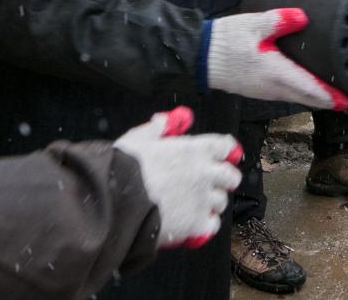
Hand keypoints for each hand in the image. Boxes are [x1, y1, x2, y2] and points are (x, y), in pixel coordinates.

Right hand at [113, 107, 243, 249]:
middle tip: (213, 184)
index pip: (225, 146)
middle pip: (231, 176)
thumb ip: (155, 129)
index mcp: (194, 150)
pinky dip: (205, 226)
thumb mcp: (137, 140)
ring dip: (212, 204)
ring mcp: (203, 200)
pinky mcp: (197, 224)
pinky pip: (212, 226)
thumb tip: (163, 121)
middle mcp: (205, 173)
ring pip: (221, 202)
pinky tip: (193, 225)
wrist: (116, 203)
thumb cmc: (124, 169)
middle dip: (224, 180)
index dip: (225, 151)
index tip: (225, 155)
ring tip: (195, 206)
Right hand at [203, 8, 347, 111]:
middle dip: (336, 102)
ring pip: (302, 99)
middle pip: (312, 100)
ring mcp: (268, 91)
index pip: (314, 92)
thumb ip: (280, 20)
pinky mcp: (261, 89)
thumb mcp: (255, 25)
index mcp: (278, 75)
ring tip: (341, 95)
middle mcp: (275, 89)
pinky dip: (307, 94)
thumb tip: (303, 16)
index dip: (337, 99)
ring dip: (322, 99)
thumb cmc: (226, 41)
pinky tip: (313, 86)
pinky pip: (291, 95)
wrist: (200, 56)